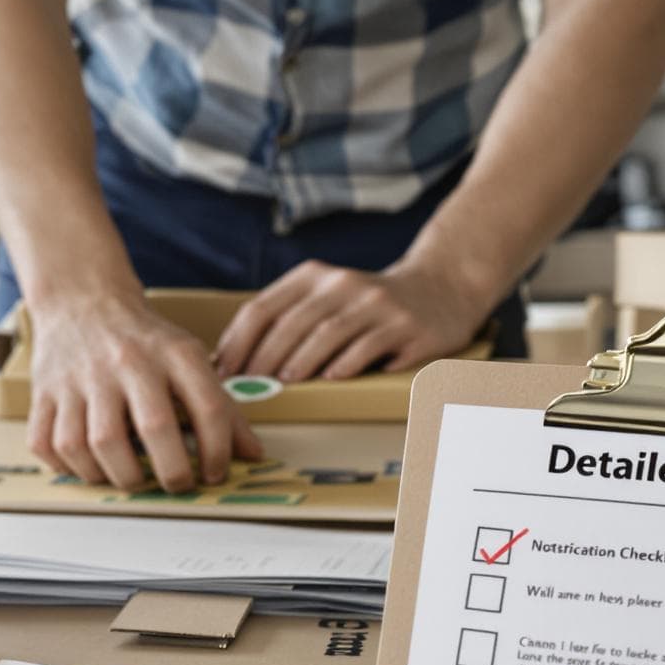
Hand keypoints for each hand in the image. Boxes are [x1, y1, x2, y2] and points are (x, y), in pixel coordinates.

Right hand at [24, 291, 261, 491]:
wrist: (81, 300)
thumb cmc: (140, 340)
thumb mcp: (188, 359)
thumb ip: (222, 407)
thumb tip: (252, 455)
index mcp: (172, 353)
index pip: (208, 408)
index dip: (218, 451)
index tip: (214, 474)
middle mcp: (126, 362)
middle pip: (152, 429)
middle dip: (170, 472)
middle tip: (174, 484)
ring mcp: (79, 377)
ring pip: (91, 445)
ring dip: (114, 476)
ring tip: (130, 478)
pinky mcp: (43, 391)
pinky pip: (47, 444)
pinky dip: (66, 467)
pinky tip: (88, 467)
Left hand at [214, 260, 492, 381]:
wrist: (441, 288)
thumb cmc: (367, 305)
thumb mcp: (325, 296)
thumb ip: (286, 320)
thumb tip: (231, 364)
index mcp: (314, 276)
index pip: (263, 307)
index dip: (238, 342)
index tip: (223, 372)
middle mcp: (344, 284)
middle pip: (292, 322)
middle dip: (264, 358)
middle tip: (248, 388)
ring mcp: (378, 303)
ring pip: (329, 333)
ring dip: (300, 361)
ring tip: (282, 384)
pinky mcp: (407, 326)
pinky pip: (371, 346)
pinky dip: (347, 364)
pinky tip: (331, 379)